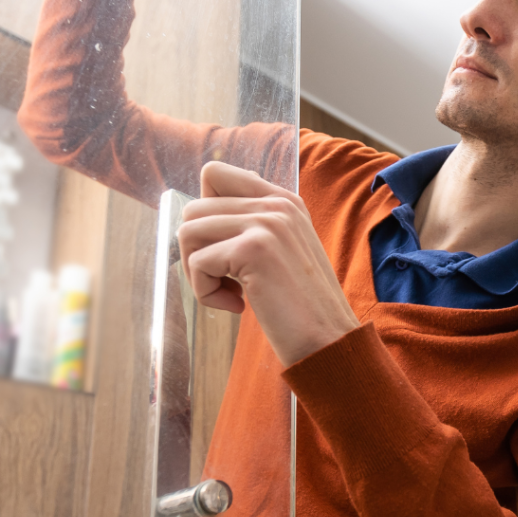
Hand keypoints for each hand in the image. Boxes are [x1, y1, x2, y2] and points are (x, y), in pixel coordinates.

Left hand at [177, 162, 358, 366]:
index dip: (203, 214)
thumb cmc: (300, 308)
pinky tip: (237, 307)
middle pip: (193, 208)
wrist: (329, 341)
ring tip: (230, 294)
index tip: (221, 250)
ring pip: (188, 232)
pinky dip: (206, 293)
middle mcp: (275, 204)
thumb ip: (251, 228)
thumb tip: (196, 223)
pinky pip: (196, 264)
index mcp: (283, 200)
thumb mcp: (281, 253)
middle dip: (196, 252)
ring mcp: (265, 223)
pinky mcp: (252, 250)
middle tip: (224, 282)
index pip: (215, 174)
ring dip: (198, 273)